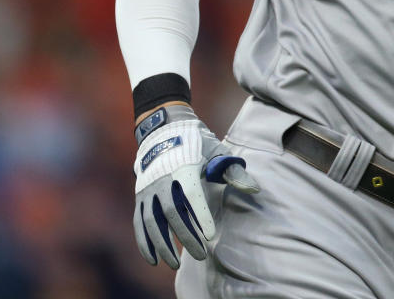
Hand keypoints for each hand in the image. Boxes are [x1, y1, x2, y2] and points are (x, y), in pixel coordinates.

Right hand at [132, 104, 259, 268]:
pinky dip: (144, 241)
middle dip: (185, 235)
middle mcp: (162, 179)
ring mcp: (148, 188)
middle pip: (171, 212)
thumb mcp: (217, 150)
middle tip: (201, 254)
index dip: (200, 216)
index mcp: (184, 167)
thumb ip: (233, 171)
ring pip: (151, 221)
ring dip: (162, 244)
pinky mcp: (140, 195)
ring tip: (175, 264)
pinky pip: (139, 221)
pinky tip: (153, 259)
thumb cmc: (197, 142)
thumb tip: (254, 190)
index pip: (192, 196)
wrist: (164, 129)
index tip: (210, 235)